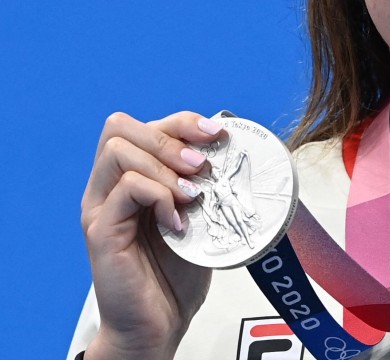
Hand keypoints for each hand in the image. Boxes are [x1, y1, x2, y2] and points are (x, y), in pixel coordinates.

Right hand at [81, 111, 224, 358]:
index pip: (146, 125)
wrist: (158, 324)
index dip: (182, 121)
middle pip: (121, 128)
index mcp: (131, 176)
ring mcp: (101, 207)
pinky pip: (125, 190)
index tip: (217, 134)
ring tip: (192, 194)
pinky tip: (178, 222)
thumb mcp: (198, 216)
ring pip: (119, 152)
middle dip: (170, 137)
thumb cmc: (176, 273)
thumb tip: (233, 149)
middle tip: (201, 164)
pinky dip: (159, 197)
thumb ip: (204, 183)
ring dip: (165, 166)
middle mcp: (109, 187)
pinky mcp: (101, 231)